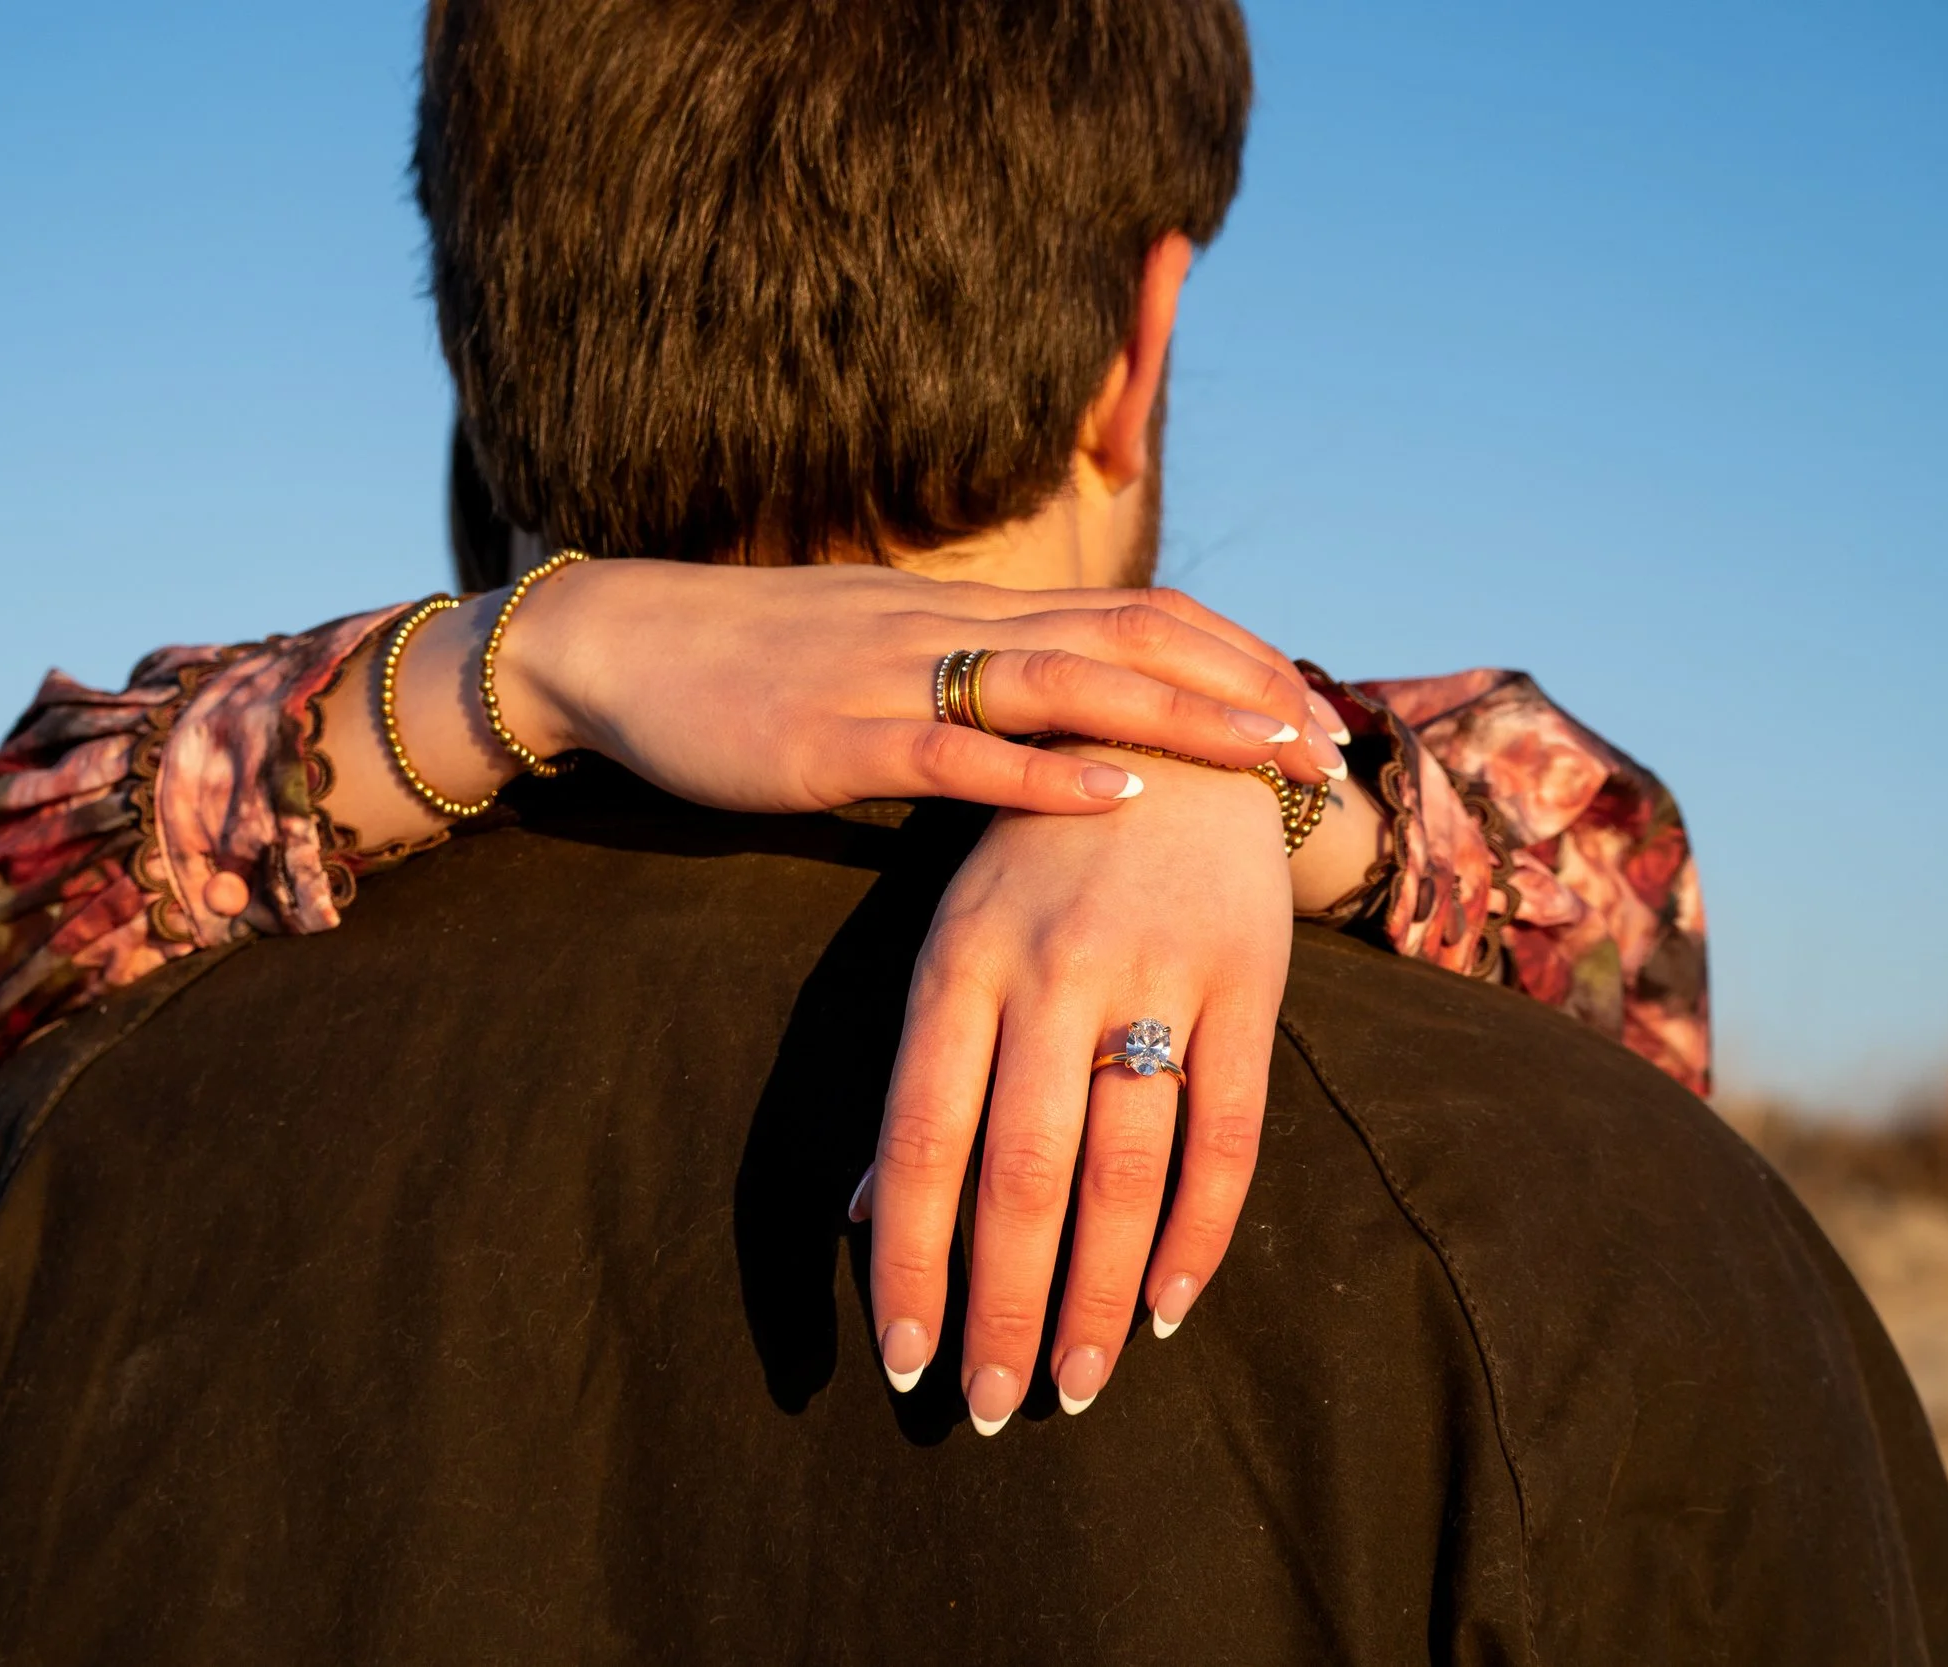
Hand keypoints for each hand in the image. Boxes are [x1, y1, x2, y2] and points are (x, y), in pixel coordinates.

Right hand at [504, 559, 1349, 812]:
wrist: (621, 646)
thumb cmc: (748, 669)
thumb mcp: (879, 662)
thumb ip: (967, 687)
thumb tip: (1055, 736)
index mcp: (968, 616)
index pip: (1136, 613)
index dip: (1233, 653)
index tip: (1307, 703)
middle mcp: (952, 631)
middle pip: (1133, 636)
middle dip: (1242, 686)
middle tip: (1327, 742)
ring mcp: (896, 678)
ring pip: (1068, 681)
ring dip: (1181, 719)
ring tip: (1267, 757)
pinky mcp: (837, 740)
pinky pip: (956, 753)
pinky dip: (1044, 778)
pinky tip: (1115, 801)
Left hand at [851, 752, 1294, 1430]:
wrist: (1176, 734)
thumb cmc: (1038, 863)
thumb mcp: (956, 941)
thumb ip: (923, 1075)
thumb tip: (858, 1216)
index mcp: (958, 966)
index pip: (919, 1142)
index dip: (908, 1262)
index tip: (902, 1361)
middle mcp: (1050, 974)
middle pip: (1021, 1175)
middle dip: (1004, 1306)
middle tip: (991, 1406)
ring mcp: (1154, 977)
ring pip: (1124, 1171)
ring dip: (1096, 1295)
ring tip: (1073, 1385)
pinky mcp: (1246, 985)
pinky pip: (1228, 1134)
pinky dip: (1199, 1232)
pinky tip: (1164, 1307)